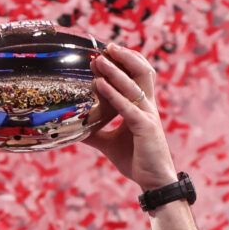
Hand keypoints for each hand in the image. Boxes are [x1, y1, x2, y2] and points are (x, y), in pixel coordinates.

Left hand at [83, 45, 178, 191]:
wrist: (154, 182)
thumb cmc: (136, 160)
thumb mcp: (109, 143)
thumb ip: (95, 133)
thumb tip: (75, 128)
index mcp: (142, 107)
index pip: (137, 76)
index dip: (123, 62)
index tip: (103, 55)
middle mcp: (148, 106)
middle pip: (142, 71)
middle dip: (124, 57)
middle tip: (105, 48)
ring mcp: (148, 115)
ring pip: (134, 84)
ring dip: (115, 71)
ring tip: (98, 60)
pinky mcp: (145, 127)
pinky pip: (128, 107)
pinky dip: (113, 94)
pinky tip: (100, 85)